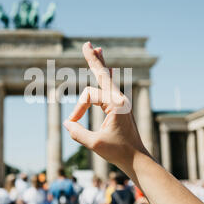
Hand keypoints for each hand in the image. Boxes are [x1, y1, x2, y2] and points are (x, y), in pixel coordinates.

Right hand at [63, 42, 150, 170]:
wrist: (137, 159)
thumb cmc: (118, 152)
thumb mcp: (94, 143)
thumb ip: (78, 133)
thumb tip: (67, 124)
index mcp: (116, 103)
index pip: (89, 95)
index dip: (78, 108)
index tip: (72, 122)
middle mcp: (120, 98)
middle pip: (103, 73)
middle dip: (94, 59)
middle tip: (87, 44)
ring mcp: (121, 101)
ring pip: (107, 78)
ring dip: (100, 64)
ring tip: (98, 49)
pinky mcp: (120, 107)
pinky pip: (110, 87)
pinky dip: (105, 77)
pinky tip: (108, 69)